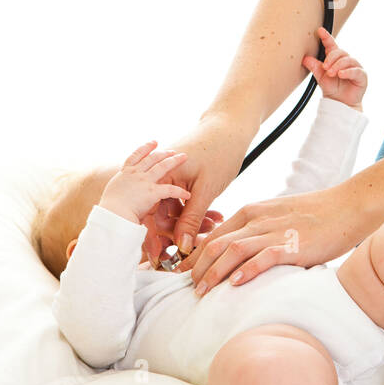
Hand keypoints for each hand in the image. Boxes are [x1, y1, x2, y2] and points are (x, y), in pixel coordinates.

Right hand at [100, 142, 190, 224]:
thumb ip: (122, 192)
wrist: (111, 215)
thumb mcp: (113, 195)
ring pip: (162, 167)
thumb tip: (125, 197)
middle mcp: (134, 174)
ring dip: (173, 161)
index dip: (145, 148)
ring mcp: (143, 181)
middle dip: (162, 153)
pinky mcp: (152, 192)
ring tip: (183, 157)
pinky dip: (180, 192)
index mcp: (124, 174)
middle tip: (171, 150)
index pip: (135, 156)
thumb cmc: (109, 211)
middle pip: (151, 158)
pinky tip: (187, 194)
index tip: (153, 143)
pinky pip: (170, 190)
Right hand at [150, 110, 256, 258]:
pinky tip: (214, 218)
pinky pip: (183, 200)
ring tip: (211, 231)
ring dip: (190, 223)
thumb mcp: (207, 189)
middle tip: (192, 250)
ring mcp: (172, 176)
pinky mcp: (183, 177)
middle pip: (161, 214)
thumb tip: (181, 245)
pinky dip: (196, 210)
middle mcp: (162, 176)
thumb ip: (192, 218)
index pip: (151, 214)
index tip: (163, 258)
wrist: (231, 126)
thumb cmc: (220, 151)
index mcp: (162, 176)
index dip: (156, 238)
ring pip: (175, 209)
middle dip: (177, 233)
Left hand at [182, 185, 363, 295]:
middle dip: (197, 268)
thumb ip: (254, 231)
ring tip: (202, 292)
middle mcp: (258, 219)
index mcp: (251, 212)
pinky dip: (248, 270)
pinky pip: (264, 257)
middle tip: (186, 288)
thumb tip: (234, 255)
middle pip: (216, 243)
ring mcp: (274, 231)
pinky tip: (236, 284)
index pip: (213, 235)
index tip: (181, 274)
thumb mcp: (276, 217)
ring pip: (233, 250)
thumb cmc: (313, 215)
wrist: (347, 206)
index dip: (193, 256)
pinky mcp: (293, 244)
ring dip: (214, 273)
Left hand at [302, 26, 366, 109]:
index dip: (326, 37)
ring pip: (347, 60)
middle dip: (331, 58)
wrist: (340, 104)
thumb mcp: (321, 78)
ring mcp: (355, 67)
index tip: (320, 31)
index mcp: (336, 58)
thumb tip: (305, 58)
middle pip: (340, 52)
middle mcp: (346, 60)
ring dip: (338, 65)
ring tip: (330, 73)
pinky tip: (341, 74)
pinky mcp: (362, 76)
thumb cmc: (332, 89)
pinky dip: (348, 71)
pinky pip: (356, 70)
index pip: (331, 45)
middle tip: (324, 67)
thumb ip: (315, 67)